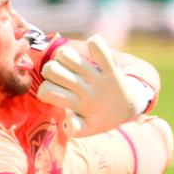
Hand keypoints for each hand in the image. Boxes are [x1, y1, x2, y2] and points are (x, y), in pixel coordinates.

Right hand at [36, 35, 152, 136]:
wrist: (130, 107)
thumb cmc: (101, 118)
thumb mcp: (88, 129)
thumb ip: (75, 128)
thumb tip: (68, 122)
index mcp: (78, 106)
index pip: (48, 92)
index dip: (43, 89)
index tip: (50, 91)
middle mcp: (88, 91)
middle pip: (54, 70)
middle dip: (49, 69)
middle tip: (57, 73)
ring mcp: (100, 79)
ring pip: (69, 57)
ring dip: (64, 56)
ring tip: (69, 63)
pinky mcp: (112, 69)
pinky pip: (101, 51)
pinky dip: (94, 43)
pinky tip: (92, 47)